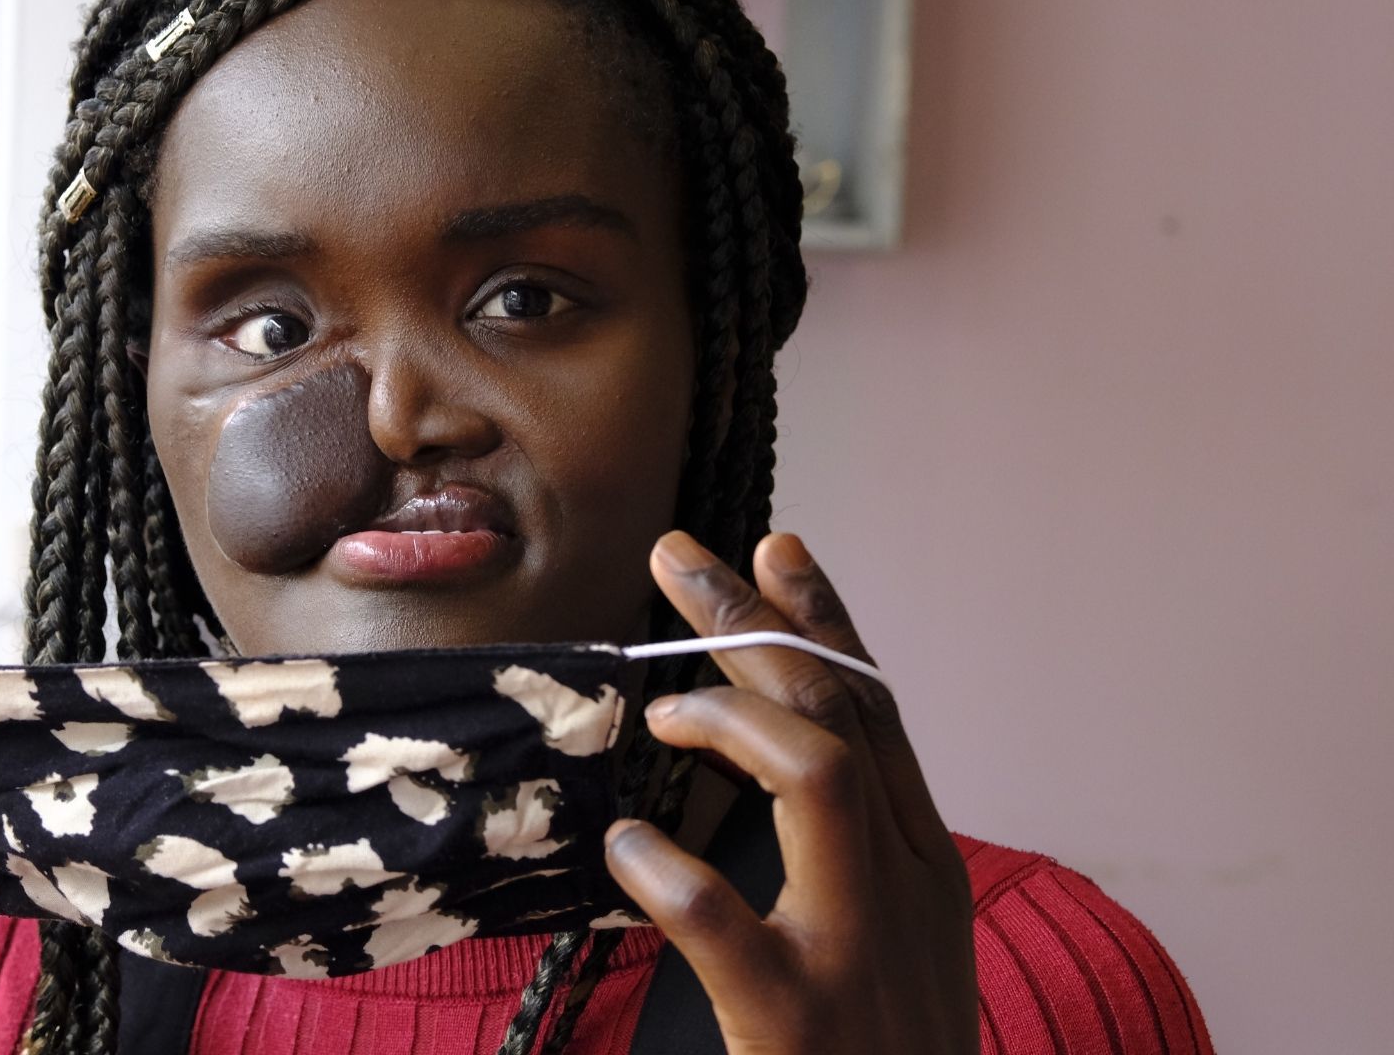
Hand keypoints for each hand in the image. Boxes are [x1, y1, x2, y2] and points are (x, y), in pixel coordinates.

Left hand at [604, 532, 976, 1053]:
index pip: (877, 713)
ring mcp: (858, 956)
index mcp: (925, 866)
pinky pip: (729, 929)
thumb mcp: (889, 940)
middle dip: (757, 621)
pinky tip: (626, 846)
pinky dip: (670, 875)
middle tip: (680, 555)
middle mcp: (906, 891)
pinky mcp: (799, 1025)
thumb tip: (764, 746)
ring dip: (734, 718)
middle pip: (839, 716)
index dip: (824, 623)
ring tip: (664, 707)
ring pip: (820, 779)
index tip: (774, 546)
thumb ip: (841, 850)